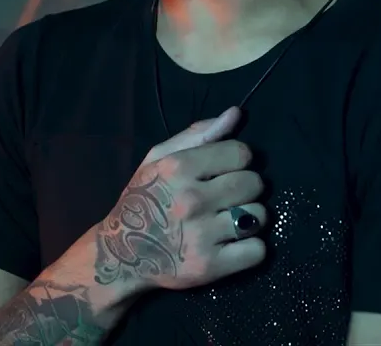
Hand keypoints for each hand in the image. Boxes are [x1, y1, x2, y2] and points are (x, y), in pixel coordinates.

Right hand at [92, 107, 266, 291]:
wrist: (121, 256)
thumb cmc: (143, 200)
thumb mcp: (158, 159)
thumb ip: (198, 134)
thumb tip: (235, 114)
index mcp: (178, 168)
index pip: (240, 153)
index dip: (239, 159)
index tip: (227, 170)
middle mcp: (191, 200)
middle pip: (254, 183)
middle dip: (248, 188)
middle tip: (230, 196)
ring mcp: (201, 235)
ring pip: (258, 216)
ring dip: (251, 218)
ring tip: (231, 220)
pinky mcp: (209, 267)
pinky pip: (257, 250)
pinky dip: (251, 248)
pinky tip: (234, 243)